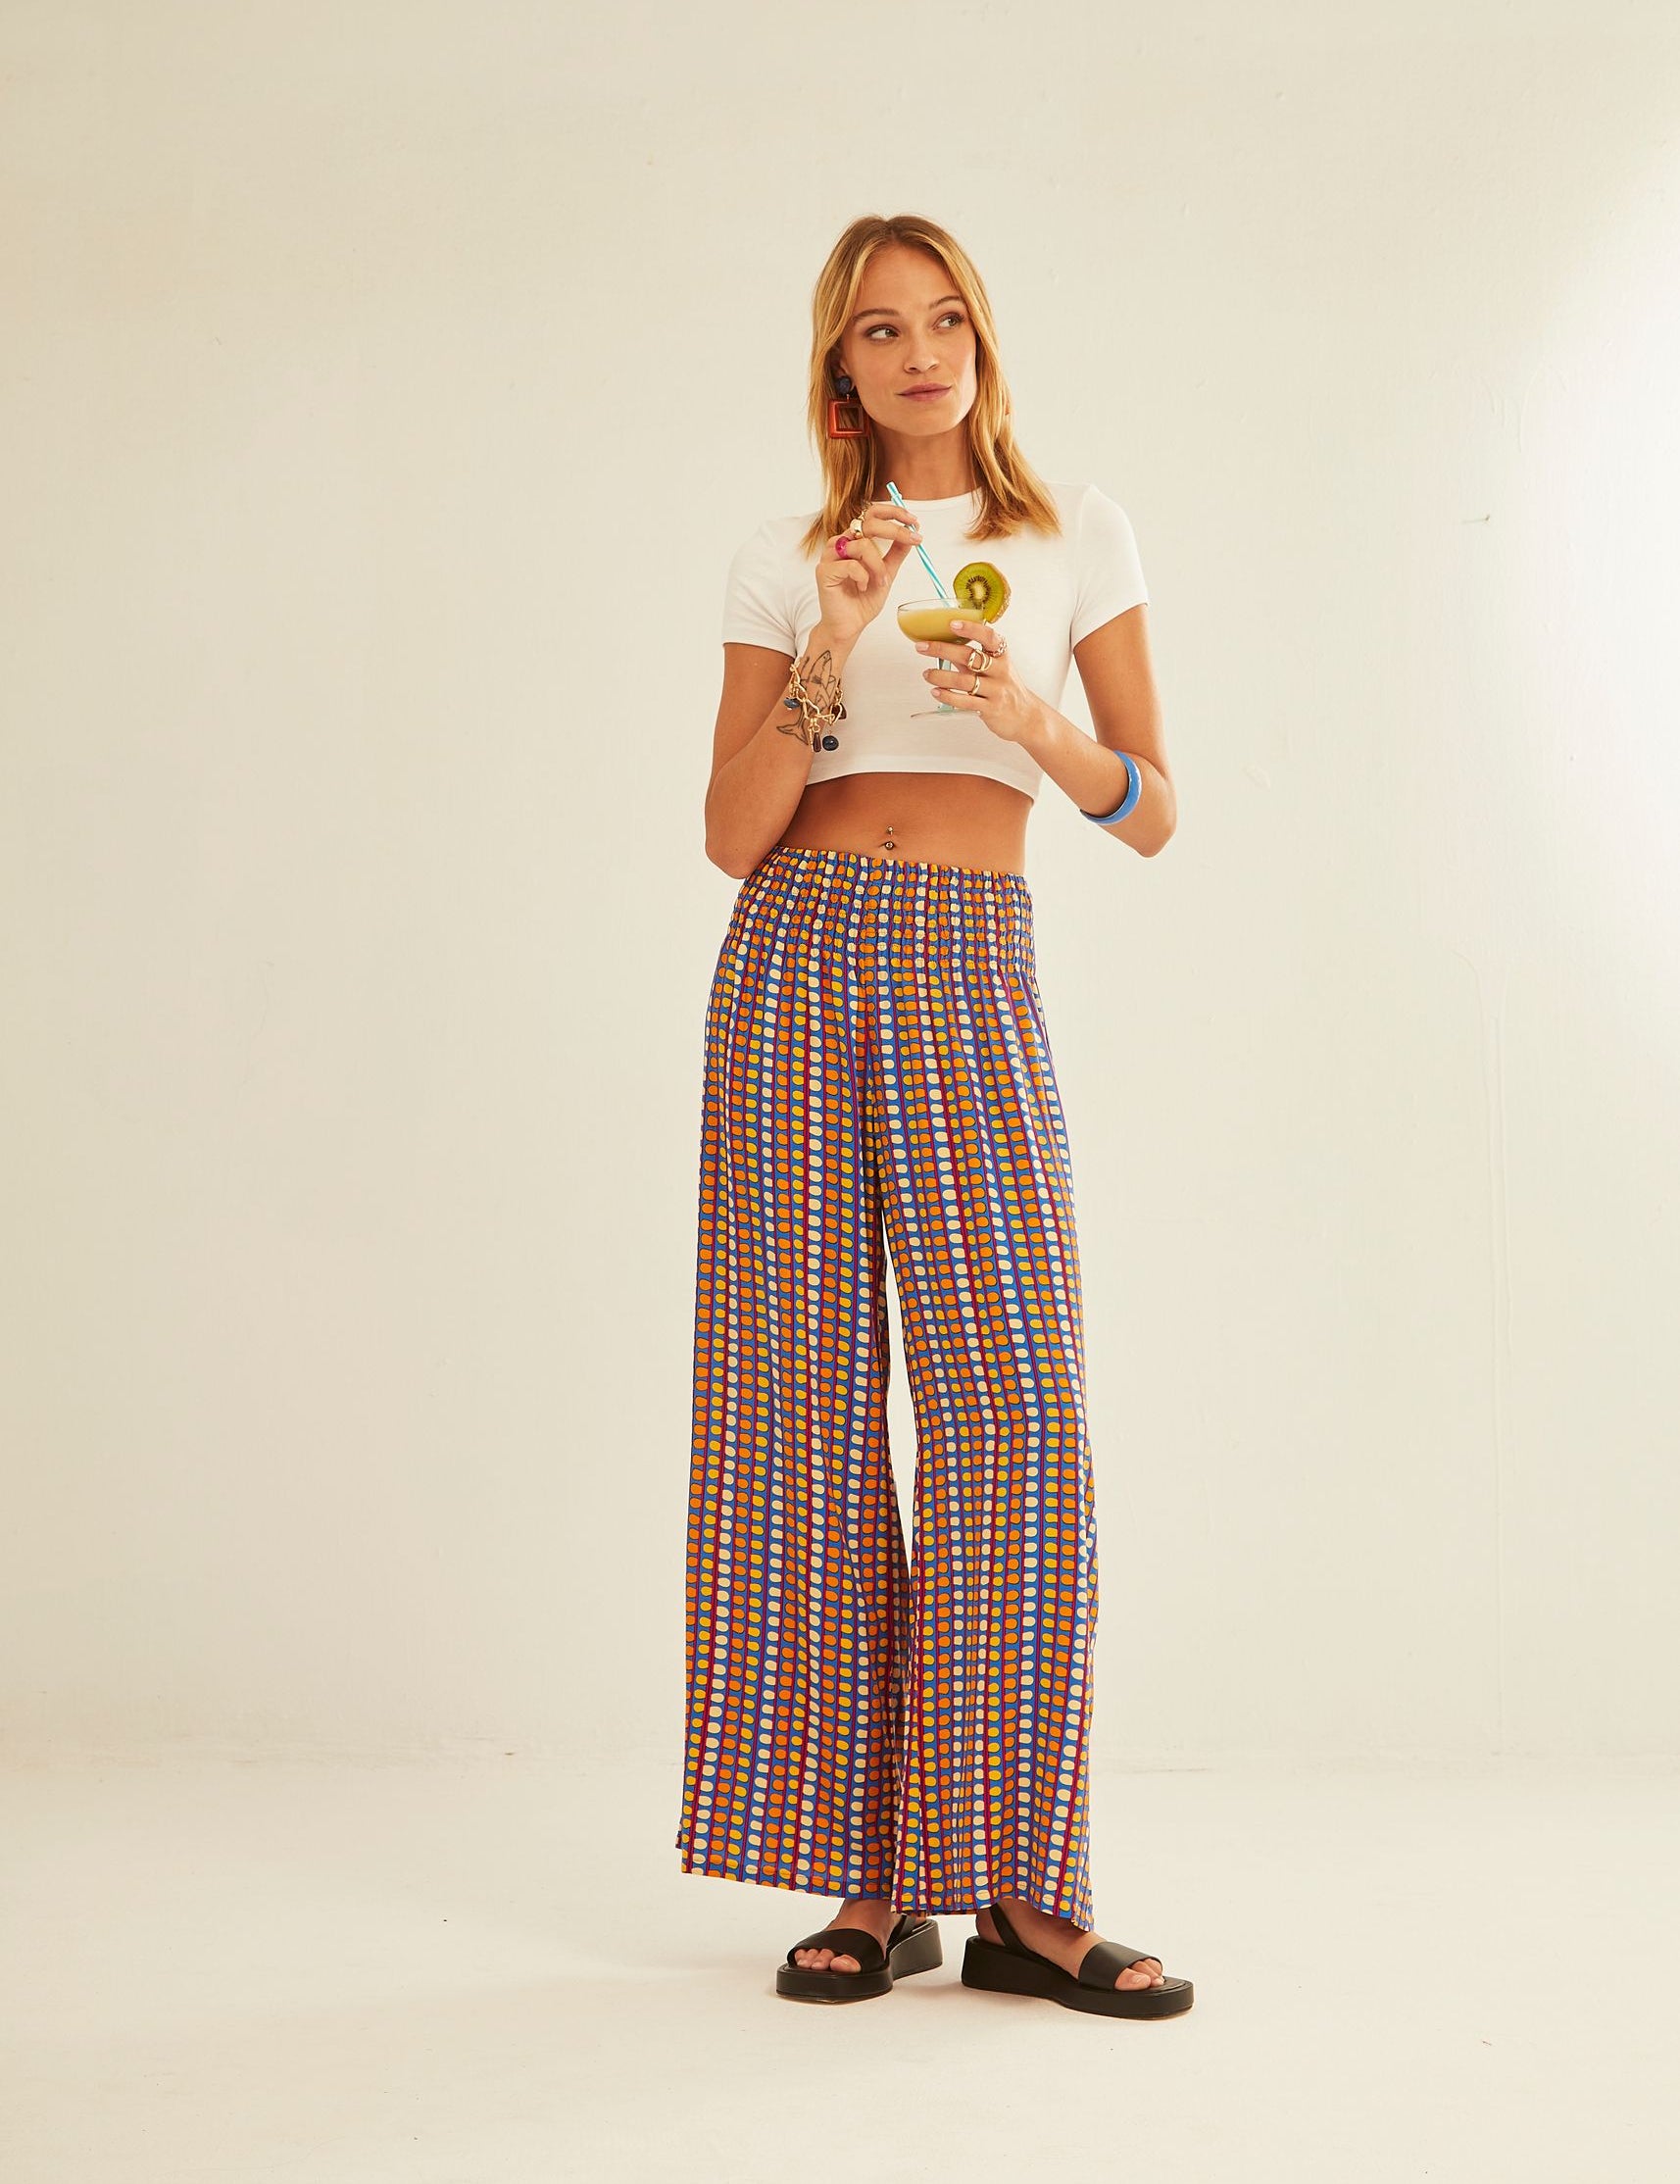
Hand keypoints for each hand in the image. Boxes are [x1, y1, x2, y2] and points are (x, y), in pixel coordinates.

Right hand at [813, 501, 922, 642]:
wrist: (849, 625)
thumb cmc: (863, 600)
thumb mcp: (887, 574)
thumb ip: (896, 554)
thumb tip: (913, 534)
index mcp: (854, 540)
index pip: (872, 513)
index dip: (893, 513)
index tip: (914, 521)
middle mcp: (841, 543)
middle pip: (868, 522)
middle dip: (894, 530)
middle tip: (912, 539)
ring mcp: (830, 556)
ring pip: (863, 545)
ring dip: (879, 566)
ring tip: (881, 583)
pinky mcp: (824, 571)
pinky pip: (852, 565)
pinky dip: (863, 577)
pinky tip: (863, 588)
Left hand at [916, 621, 1042, 745]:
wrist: (1025, 716)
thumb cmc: (1005, 688)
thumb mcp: (994, 668)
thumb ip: (971, 658)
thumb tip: (943, 644)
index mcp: (1002, 655)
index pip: (989, 637)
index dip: (971, 629)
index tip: (952, 623)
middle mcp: (1000, 671)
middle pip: (970, 656)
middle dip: (942, 649)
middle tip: (922, 647)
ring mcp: (996, 690)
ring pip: (965, 680)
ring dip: (940, 675)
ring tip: (926, 674)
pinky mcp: (990, 709)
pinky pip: (965, 701)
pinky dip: (948, 696)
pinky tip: (936, 691)